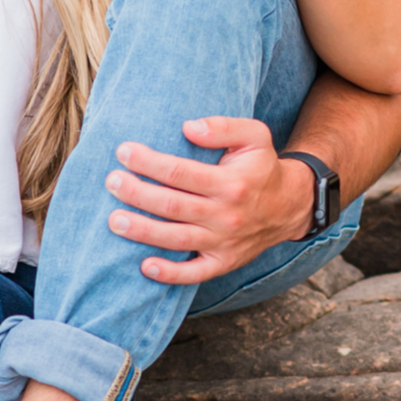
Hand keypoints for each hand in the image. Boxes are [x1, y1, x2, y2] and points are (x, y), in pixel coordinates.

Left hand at [105, 117, 315, 284]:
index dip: (148, 162)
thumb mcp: (255, 136)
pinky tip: (145, 266)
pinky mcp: (223, 262)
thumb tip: (188, 127)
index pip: (180, 173)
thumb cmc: (262, 167)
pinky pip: (194, 274)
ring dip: (142, 231)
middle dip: (137, 193)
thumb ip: (224, 126)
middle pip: (172, 206)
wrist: (290, 206)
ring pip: (176, 239)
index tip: (124, 151)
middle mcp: (226, 215)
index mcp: (231, 183)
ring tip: (114, 220)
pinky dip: (170, 274)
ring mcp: (224, 242)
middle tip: (111, 182)